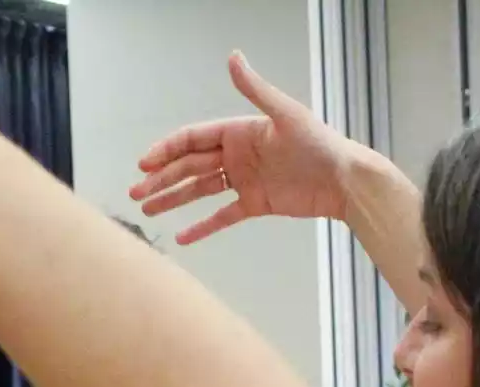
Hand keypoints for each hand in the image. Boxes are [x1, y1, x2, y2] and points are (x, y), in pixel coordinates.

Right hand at [128, 51, 363, 245]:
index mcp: (239, 132)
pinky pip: (222, 216)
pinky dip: (202, 227)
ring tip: (147, 209)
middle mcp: (238, 154)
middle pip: (190, 166)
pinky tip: (181, 237)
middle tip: (135, 192)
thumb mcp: (286, 115)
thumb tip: (233, 57)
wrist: (345, 181)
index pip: (193, 139)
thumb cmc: (319, 144)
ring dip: (173, 199)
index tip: (144, 163)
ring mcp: (244, 180)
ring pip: (199, 190)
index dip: (166, 150)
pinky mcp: (255, 204)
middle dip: (161, 178)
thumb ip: (255, 89)